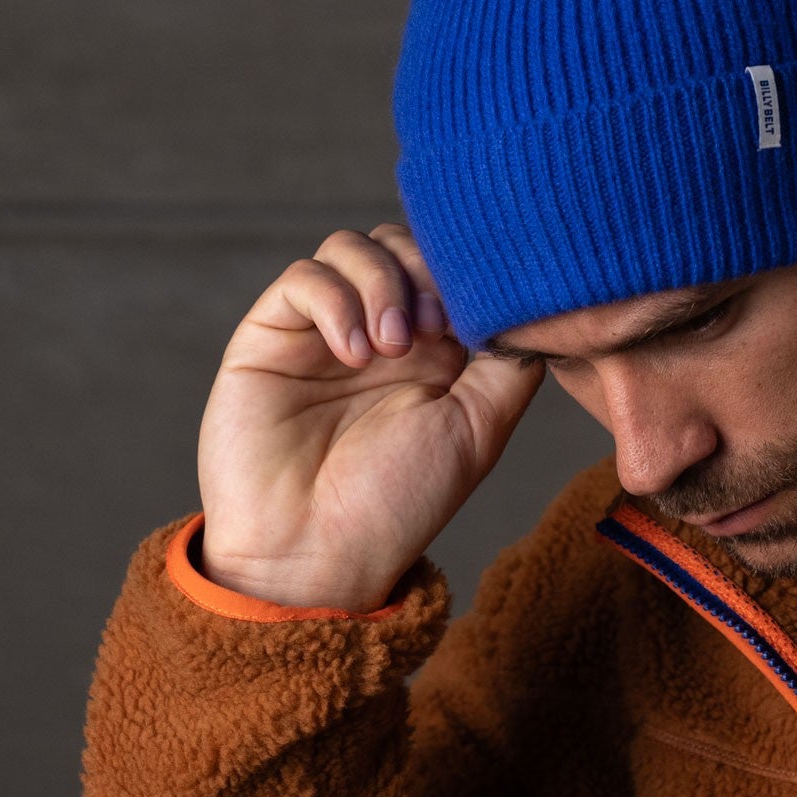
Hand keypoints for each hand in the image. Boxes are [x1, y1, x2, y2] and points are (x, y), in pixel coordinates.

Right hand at [195, 224, 544, 611]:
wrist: (315, 553)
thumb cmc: (399, 502)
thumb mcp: (478, 430)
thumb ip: (508, 366)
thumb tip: (526, 309)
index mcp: (432, 353)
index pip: (449, 270)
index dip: (465, 275)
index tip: (472, 318)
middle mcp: (378, 334)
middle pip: (401, 243)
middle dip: (424, 269)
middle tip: (432, 328)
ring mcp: (323, 332)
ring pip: (351, 248)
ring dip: (382, 282)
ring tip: (389, 348)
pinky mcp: (271, 337)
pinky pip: (303, 279)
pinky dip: (335, 301)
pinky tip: (353, 352)